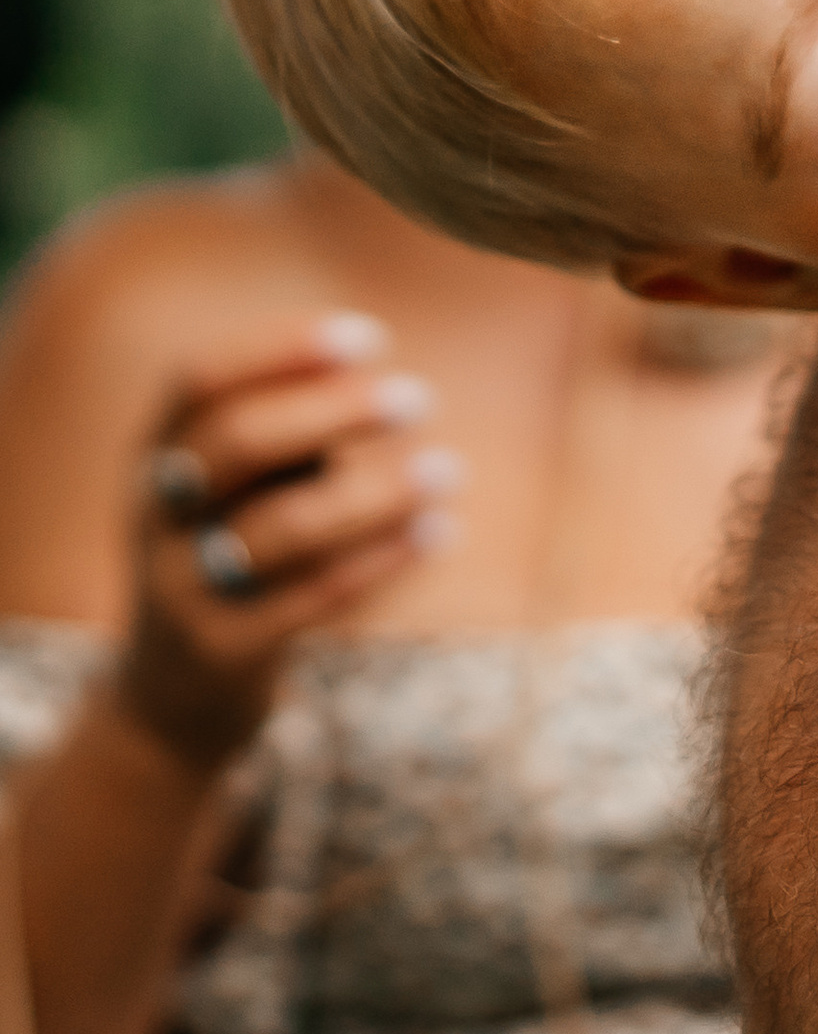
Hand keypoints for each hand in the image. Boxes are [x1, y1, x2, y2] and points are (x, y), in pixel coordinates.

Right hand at [118, 314, 462, 773]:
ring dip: (373, 492)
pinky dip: (381, 559)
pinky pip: (309, 597)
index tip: (366, 336)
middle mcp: (157, 514)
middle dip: (331, 411)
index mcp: (156, 455)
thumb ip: (285, 443)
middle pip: (237, 443)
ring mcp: (182, 585)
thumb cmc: (229, 558)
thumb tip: (369, 385)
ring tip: (446, 469)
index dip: (278, 350)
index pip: (199, 381)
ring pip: (279, 527)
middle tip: (417, 398)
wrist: (169, 697)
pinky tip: (438, 531)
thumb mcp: (234, 492)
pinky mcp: (224, 649)